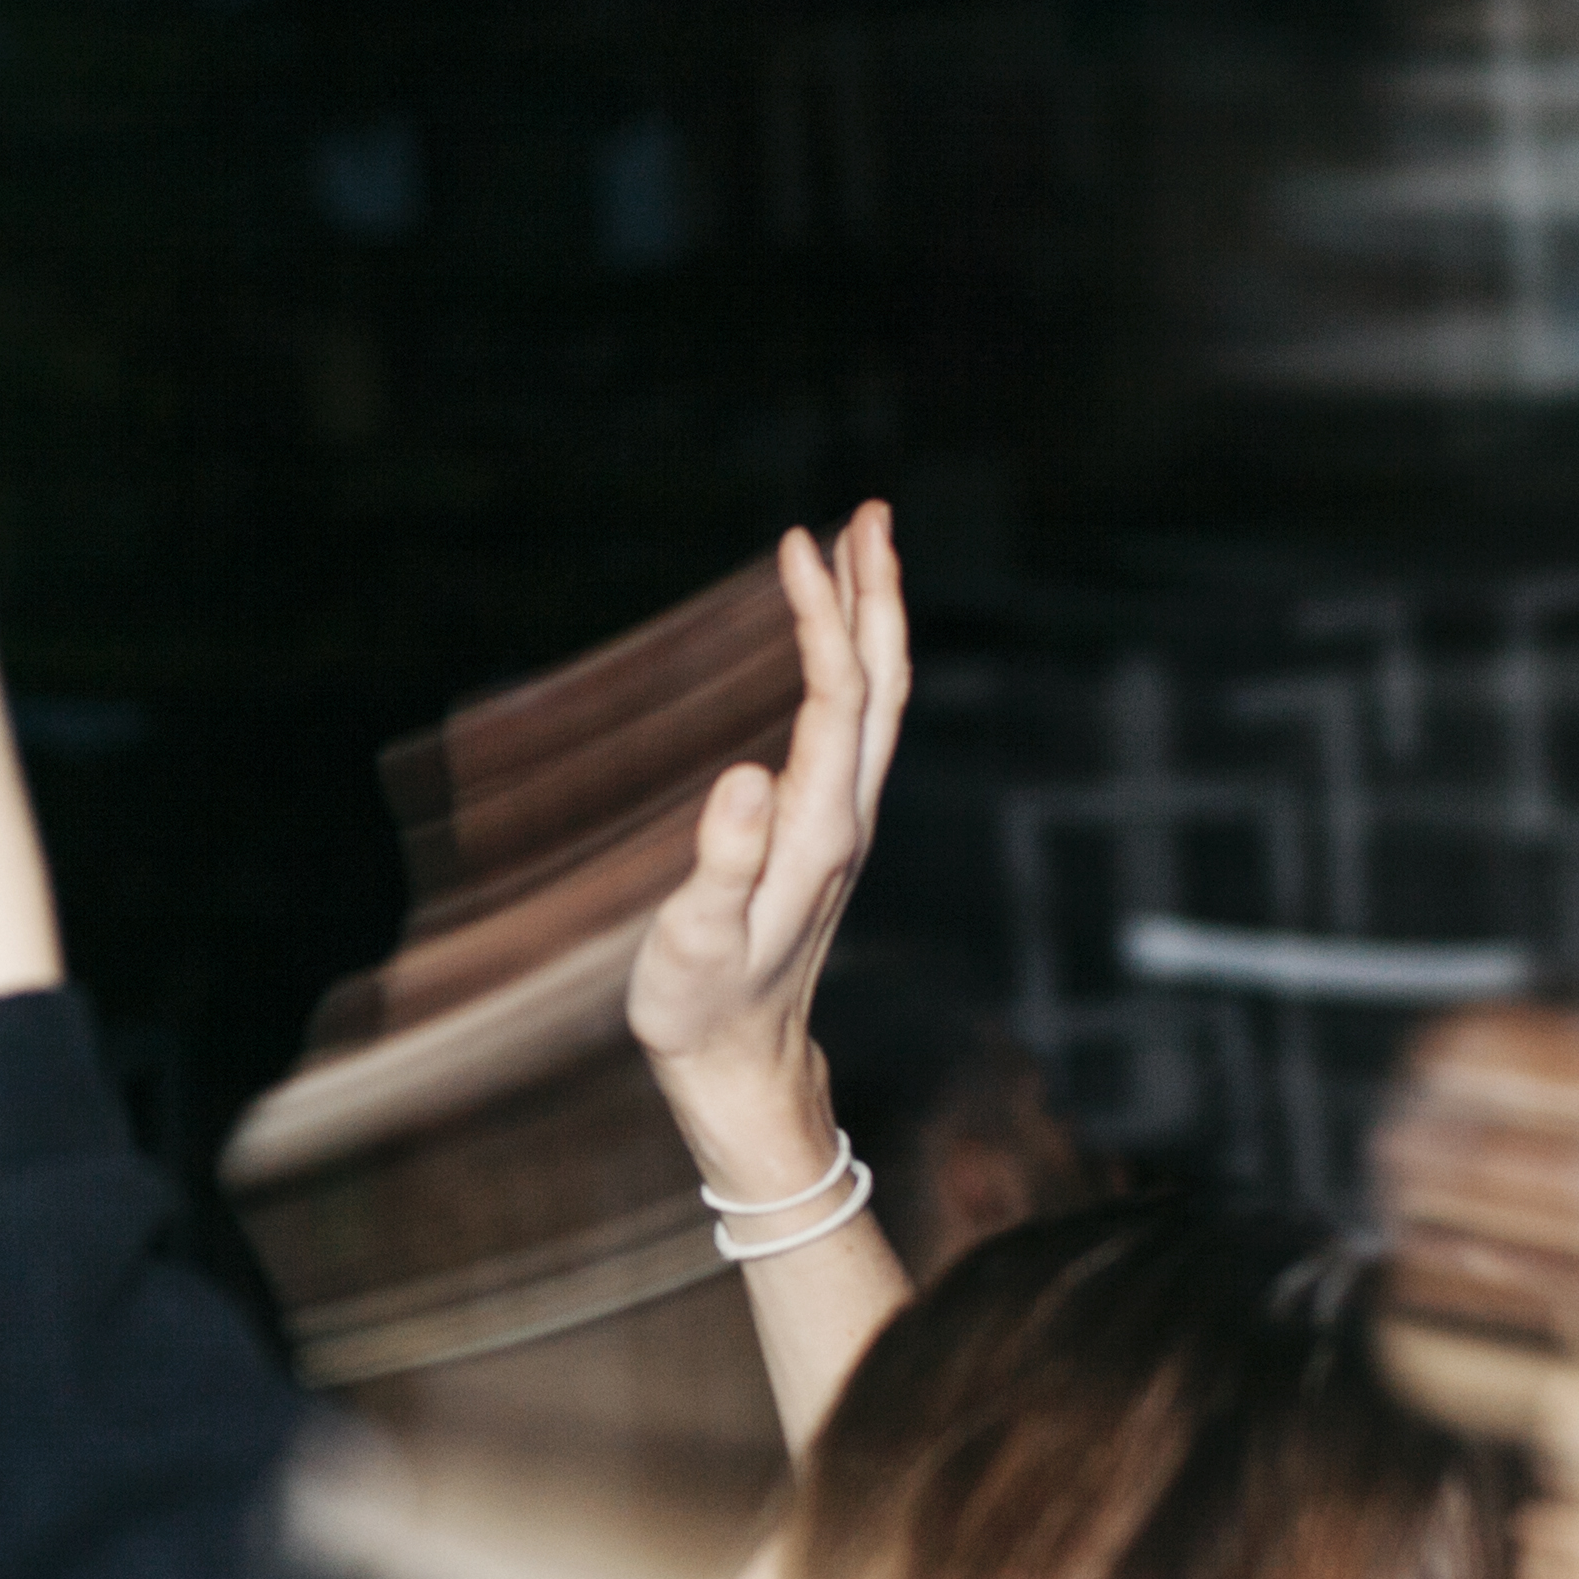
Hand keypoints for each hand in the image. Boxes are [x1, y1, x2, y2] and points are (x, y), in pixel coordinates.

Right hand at [628, 507, 908, 1180]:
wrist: (739, 1067)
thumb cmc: (703, 1008)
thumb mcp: (698, 942)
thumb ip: (722, 863)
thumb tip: (745, 776)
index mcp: (816, 831)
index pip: (834, 698)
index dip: (821, 617)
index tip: (797, 544)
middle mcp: (844, 817)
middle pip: (881, 685)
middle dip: (876, 593)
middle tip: (865, 511)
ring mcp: (840, 824)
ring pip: (876, 702)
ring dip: (871, 621)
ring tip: (857, 549)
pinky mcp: (824, 833)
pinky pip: (853, 726)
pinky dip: (850, 666)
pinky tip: (830, 647)